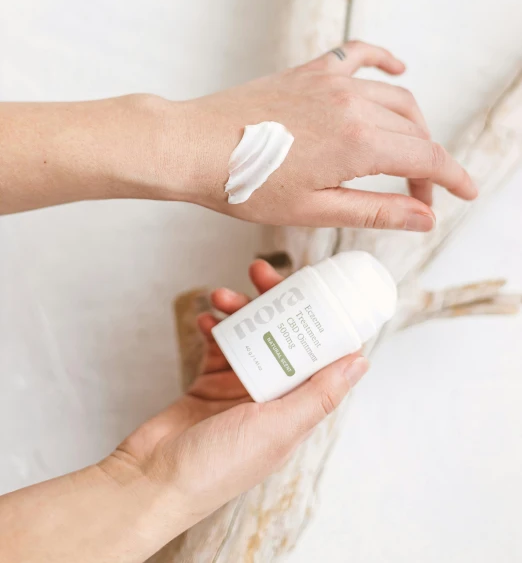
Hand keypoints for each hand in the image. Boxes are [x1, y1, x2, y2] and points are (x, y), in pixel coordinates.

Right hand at [105, 260, 368, 536]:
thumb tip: (361, 360)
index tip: (313, 285)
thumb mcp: (276, 429)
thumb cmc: (216, 467)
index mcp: (295, 409)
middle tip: (260, 272)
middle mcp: (271, 396)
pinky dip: (213, 327)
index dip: (320, 318)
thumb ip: (319, 395)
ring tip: (221, 295)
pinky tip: (206, 318)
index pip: (319, 354)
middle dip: (274, 300)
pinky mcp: (208, 382)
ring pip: (250, 334)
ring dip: (239, 310)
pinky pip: (218, 343)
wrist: (151, 482)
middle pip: (283, 335)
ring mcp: (238, 388)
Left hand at [170, 40, 476, 230]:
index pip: (426, 158)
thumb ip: (376, 211)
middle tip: (415, 197)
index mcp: (358, 143)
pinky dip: (384, 61)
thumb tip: (424, 217)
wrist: (192, 147)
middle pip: (413, 131)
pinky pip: (358, 55)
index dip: (452, 178)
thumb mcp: (315, 210)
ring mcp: (330, 82)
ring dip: (411, 127)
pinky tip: (398, 70)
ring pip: (394, 98)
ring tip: (407, 155)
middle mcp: (352, 104)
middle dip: (425, 165)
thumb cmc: (244, 185)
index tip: (466, 193)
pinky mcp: (309, 72)